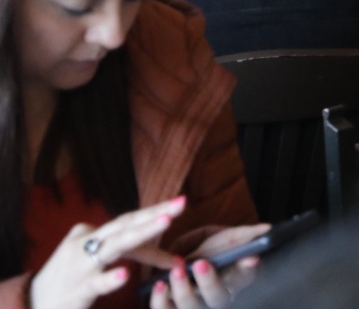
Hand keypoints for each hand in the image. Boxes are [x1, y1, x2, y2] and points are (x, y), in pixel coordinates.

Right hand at [29, 198, 184, 308]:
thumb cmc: (71, 280)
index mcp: (91, 233)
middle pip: (125, 224)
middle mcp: (85, 243)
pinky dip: (110, 278)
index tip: (181, 207)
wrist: (32, 303)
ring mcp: (81, 265)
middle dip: (154, 214)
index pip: (129, 224)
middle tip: (181, 204)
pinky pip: (96, 283)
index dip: (155, 219)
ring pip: (116, 245)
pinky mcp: (77, 289)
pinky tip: (124, 275)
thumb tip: (167, 253)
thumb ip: (126, 251)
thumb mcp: (97, 259)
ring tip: (166, 221)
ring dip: (143, 233)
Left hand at [150, 224, 268, 308]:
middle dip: (210, 282)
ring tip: (176, 272)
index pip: (245, 277)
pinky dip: (160, 300)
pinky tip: (159, 284)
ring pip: (191, 307)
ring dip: (184, 291)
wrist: (170, 261)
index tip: (250, 257)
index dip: (248, 270)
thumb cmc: (200, 248)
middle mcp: (216, 298)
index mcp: (234, 279)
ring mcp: (194, 306)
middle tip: (201, 263)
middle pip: (218, 299)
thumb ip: (233, 237)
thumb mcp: (216, 238)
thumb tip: (264, 230)